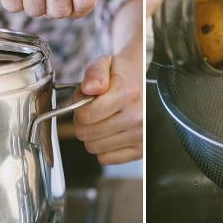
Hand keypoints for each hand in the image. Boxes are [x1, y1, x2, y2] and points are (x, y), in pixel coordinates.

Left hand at [73, 41, 142, 164]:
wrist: (144, 82)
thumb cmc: (123, 75)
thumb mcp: (106, 64)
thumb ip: (94, 73)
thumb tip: (88, 88)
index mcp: (128, 94)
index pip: (86, 115)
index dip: (78, 108)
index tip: (84, 102)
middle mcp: (136, 117)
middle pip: (87, 133)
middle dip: (82, 122)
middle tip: (91, 111)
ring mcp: (139, 136)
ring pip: (94, 148)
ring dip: (92, 135)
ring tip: (102, 120)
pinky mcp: (140, 150)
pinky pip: (106, 158)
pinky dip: (103, 148)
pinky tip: (110, 133)